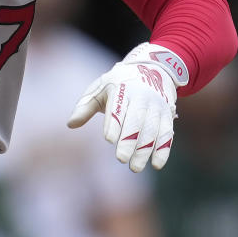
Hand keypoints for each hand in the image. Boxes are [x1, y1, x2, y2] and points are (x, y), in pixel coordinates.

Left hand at [67, 42, 187, 172]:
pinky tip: (156, 165)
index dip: (114, 124)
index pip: (118, 108)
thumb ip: (85, 107)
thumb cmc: (118, 83)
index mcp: (122, 89)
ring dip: (145, 150)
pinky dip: (163, 149)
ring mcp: (156, 106)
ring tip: (135, 167)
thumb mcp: (100, 88)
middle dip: (129, 140)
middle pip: (136, 121)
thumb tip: (70, 124)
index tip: (109, 140)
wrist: (151, 69)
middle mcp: (141, 97)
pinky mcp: (167, 115)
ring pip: (152, 130)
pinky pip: (167, 133)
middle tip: (121, 159)